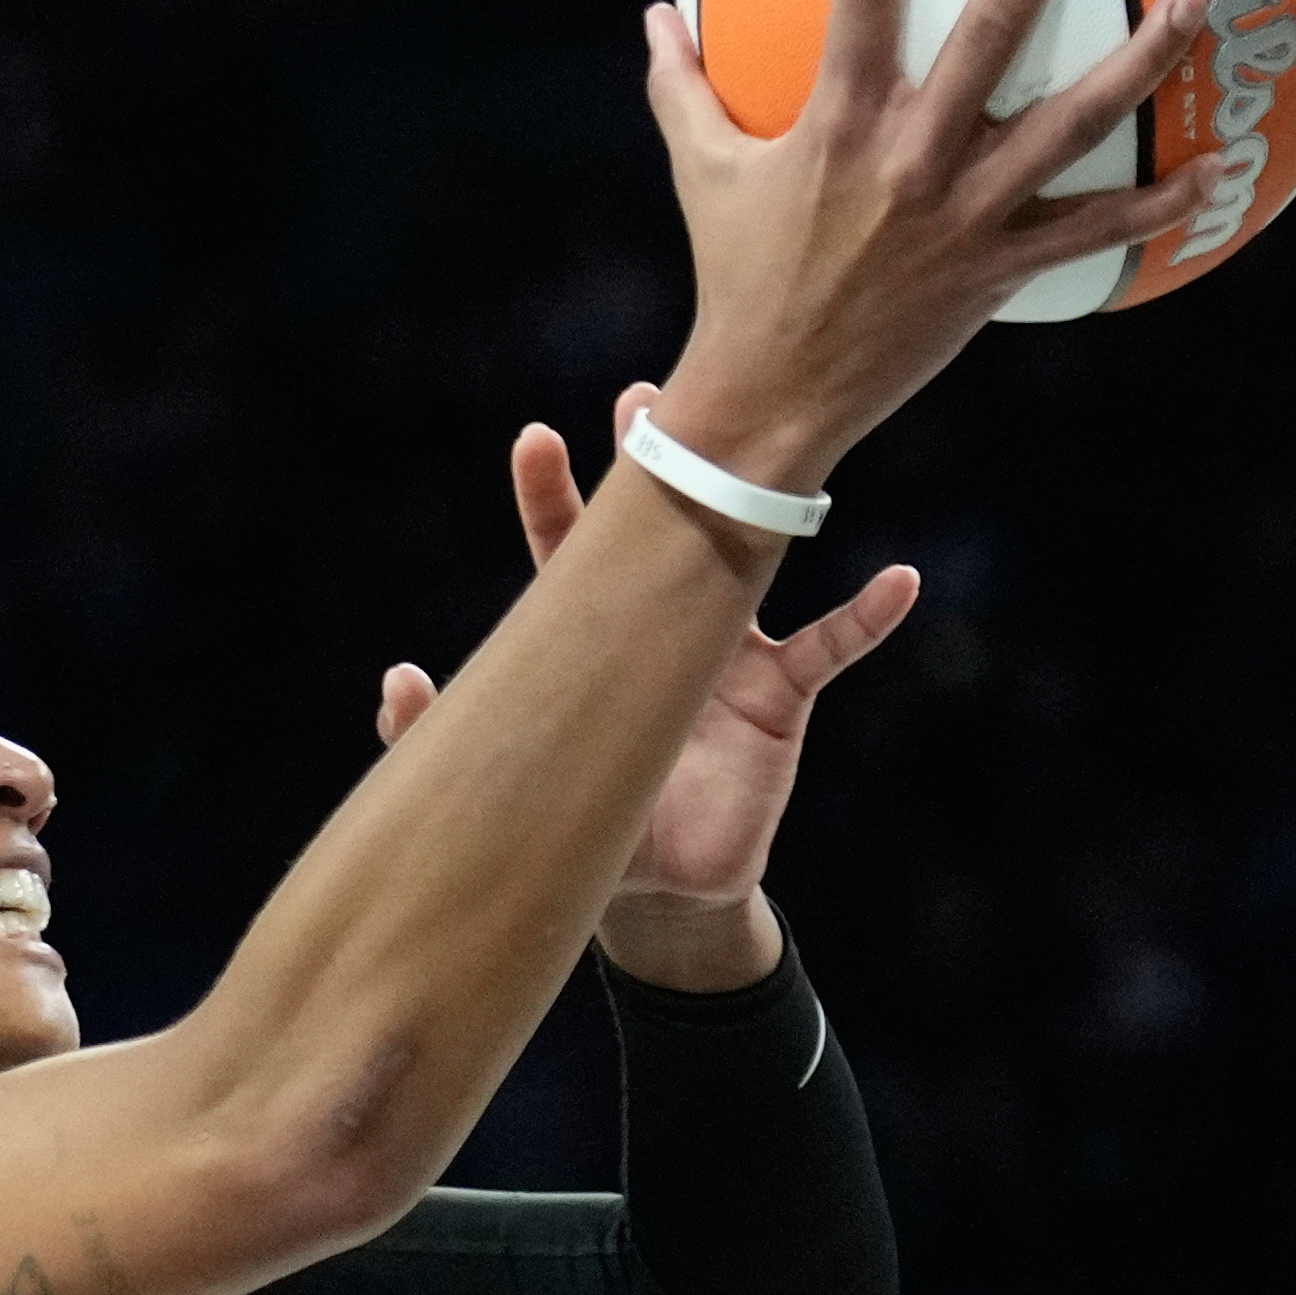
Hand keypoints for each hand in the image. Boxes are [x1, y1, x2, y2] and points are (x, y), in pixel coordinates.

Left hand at [377, 385, 918, 989]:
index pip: (566, 548)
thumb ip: (443, 735)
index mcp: (595, 640)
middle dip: (655, 464)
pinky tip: (898, 583)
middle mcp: (665, 626)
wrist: (661, 894)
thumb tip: (397, 678)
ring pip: (746, 560)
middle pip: (660, 527)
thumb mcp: (511, 785)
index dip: (549, 493)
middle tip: (643, 400)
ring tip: (769, 443)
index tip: (534, 439)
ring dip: (755, 506)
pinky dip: (867, 616)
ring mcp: (728, 653)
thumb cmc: (587, 825)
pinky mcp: (781, 698)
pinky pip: (832, 647)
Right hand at [640, 0, 1231, 494]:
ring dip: (1138, 63)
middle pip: (989, 36)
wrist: (772, 397)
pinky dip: (1158, 204)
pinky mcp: (998, 270)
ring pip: (1068, 125)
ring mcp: (964, 216)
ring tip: (1192, 2)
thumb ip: (682, 87)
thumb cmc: (736, 277)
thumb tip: (655, 13)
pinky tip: (1217, 167)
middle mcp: (910, 160)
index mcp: (838, 126)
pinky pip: (1091, 230)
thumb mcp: (701, 175)